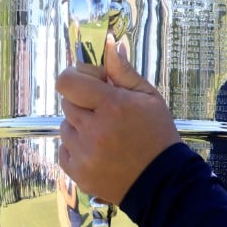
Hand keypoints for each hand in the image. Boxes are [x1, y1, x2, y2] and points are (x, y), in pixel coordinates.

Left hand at [57, 35, 181, 204]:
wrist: (162, 182)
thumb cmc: (158, 135)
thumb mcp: (149, 98)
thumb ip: (124, 72)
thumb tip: (110, 44)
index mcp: (112, 106)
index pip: (68, 80)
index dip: (78, 76)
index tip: (95, 83)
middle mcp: (93, 129)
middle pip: (67, 102)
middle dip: (84, 102)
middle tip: (107, 111)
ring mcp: (82, 154)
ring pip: (66, 126)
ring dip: (81, 126)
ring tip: (106, 135)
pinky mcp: (76, 173)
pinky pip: (64, 150)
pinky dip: (78, 148)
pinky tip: (100, 151)